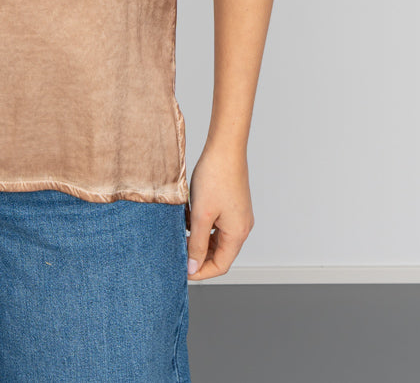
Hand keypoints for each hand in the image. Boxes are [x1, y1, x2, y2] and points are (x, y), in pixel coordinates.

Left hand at [185, 144, 254, 280]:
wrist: (225, 147)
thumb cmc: (215, 177)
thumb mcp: (201, 214)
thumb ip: (196, 243)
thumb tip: (192, 267)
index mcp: (237, 233)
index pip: (220, 265)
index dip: (201, 271)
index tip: (182, 270)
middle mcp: (241, 227)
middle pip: (219, 254)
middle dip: (199, 256)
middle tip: (178, 253)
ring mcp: (237, 215)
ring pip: (216, 238)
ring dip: (199, 240)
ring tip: (180, 234)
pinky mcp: (231, 205)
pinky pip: (216, 224)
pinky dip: (202, 226)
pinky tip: (187, 217)